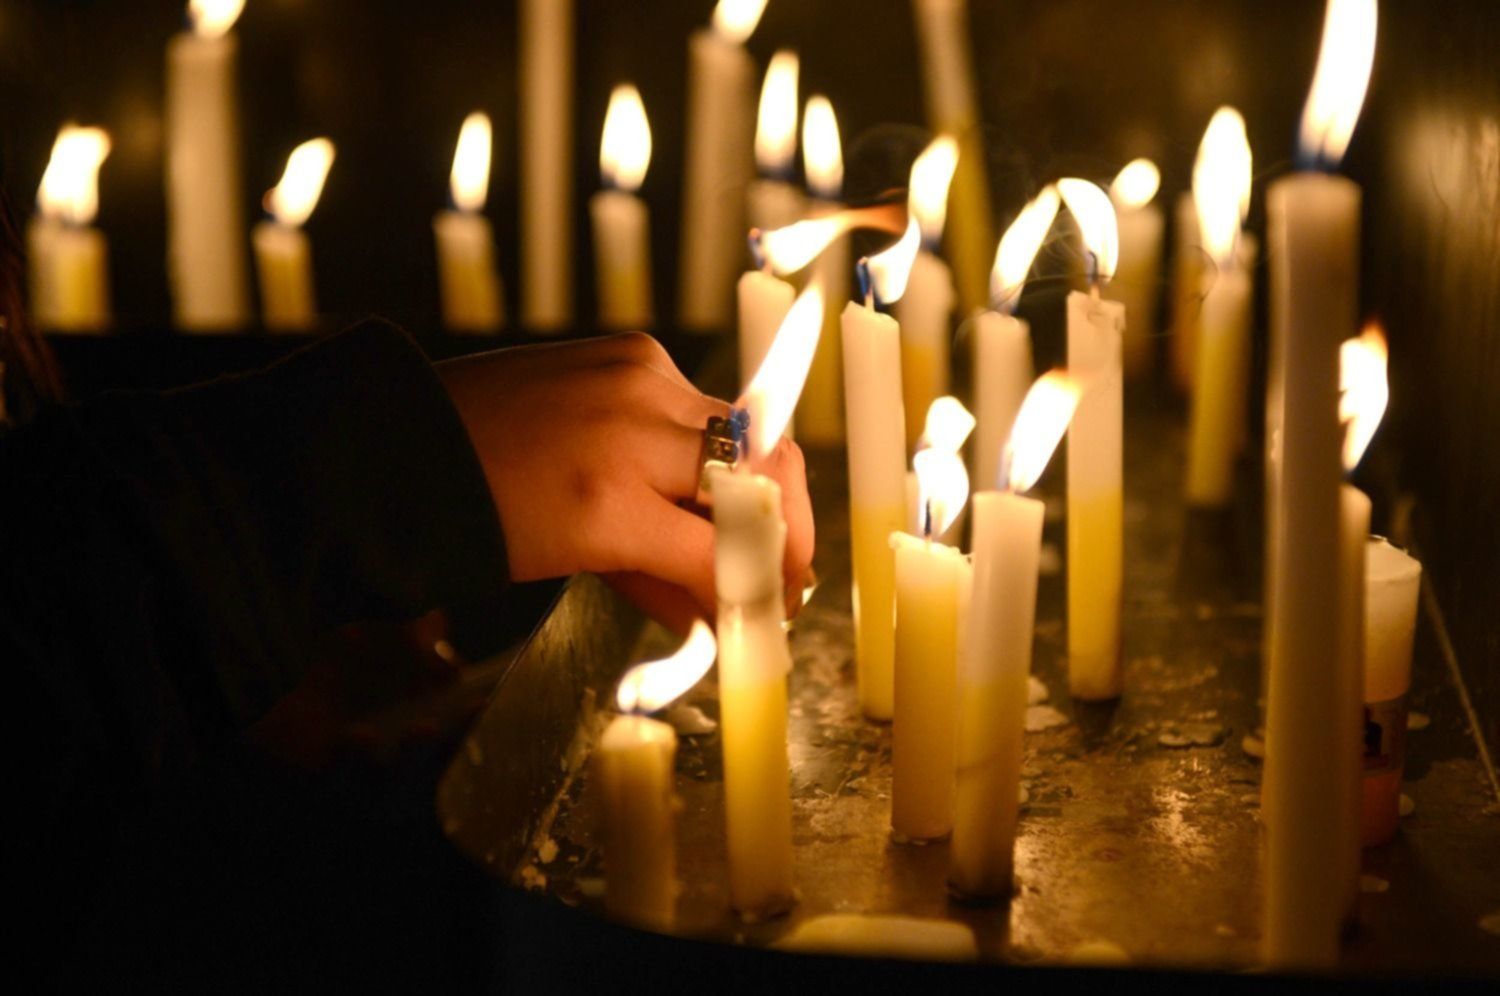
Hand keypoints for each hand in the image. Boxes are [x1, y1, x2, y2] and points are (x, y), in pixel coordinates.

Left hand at [438, 333, 813, 628]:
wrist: (406, 435)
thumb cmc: (482, 516)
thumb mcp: (571, 561)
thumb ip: (659, 583)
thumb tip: (726, 613)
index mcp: (607, 503)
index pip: (726, 550)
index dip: (765, 587)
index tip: (779, 611)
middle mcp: (634, 429)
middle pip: (766, 475)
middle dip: (792, 532)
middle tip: (793, 572)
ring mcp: (638, 378)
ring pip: (747, 434)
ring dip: (762, 488)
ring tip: (753, 531)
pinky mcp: (633, 350)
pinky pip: (700, 402)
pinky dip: (710, 445)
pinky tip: (691, 477)